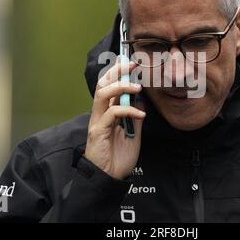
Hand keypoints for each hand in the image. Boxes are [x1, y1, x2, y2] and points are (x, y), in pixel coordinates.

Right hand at [84, 60, 144, 179]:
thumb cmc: (118, 157)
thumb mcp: (133, 133)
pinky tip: (140, 114)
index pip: (109, 85)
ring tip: (137, 86)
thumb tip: (141, 100)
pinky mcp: (98, 131)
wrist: (109, 178)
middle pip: (102, 84)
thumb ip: (135, 116)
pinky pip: (111, 114)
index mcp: (107, 112)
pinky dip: (127, 110)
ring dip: (120, 86)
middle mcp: (100, 113)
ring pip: (102, 94)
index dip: (118, 72)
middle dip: (116, 71)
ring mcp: (97, 121)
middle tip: (132, 64)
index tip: (131, 62)